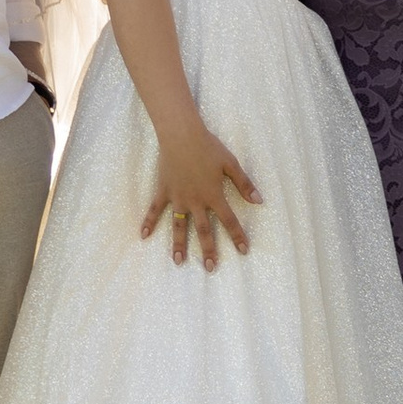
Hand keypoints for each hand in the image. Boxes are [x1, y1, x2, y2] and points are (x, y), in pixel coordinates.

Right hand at [141, 123, 262, 269]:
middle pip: (204, 230)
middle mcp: (195, 201)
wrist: (181, 135)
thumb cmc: (208, 147)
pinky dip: (148, 222)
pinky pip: (155, 210)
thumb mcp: (231, 163)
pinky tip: (144, 236)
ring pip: (179, 226)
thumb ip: (244, 184)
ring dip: (179, 244)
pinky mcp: (164, 191)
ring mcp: (177, 198)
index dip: (237, 236)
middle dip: (208, 250)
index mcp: (213, 195)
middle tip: (210, 268)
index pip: (229, 220)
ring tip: (179, 262)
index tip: (244, 251)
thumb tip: (258, 201)